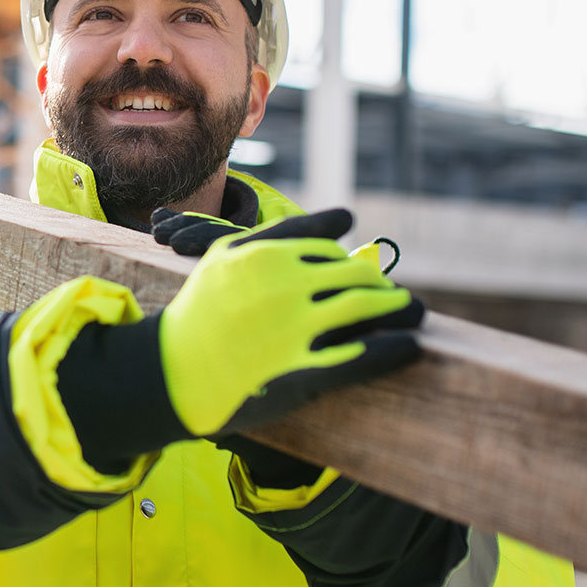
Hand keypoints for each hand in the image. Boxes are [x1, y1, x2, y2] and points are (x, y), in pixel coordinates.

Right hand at [158, 210, 423, 435]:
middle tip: (396, 294)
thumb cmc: (201, 309)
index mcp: (270, 255)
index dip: (351, 264)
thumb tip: (348, 216)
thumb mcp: (231, 257)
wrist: (174, 370)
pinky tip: (411, 347)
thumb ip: (286, 232)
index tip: (362, 272)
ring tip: (410, 311)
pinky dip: (392, 350)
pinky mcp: (303, 369)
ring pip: (362, 309)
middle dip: (380, 285)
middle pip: (352, 277)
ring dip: (394, 309)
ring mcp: (295, 328)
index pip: (329, 252)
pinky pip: (360, 356)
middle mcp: (287, 286)